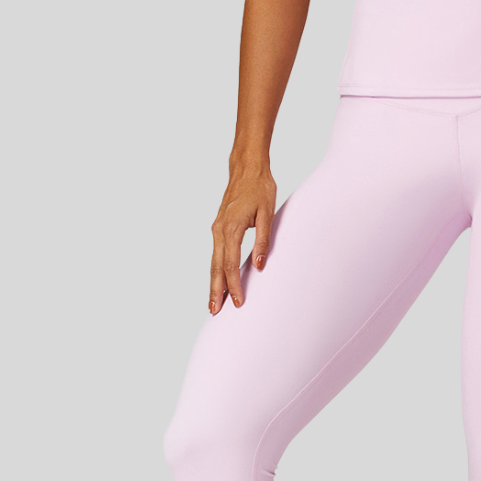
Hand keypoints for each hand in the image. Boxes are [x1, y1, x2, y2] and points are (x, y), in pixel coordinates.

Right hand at [209, 166, 276, 314]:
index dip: (234, 285)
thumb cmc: (260, 189)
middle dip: (216, 291)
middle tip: (215, 312)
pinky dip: (215, 269)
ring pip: (213, 262)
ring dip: (213, 283)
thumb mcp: (267, 214)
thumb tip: (258, 266)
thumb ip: (263, 241)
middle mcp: (219, 230)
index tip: (239, 302)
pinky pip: (215, 253)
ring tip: (213, 303)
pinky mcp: (218, 227)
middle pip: (217, 267)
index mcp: (231, 228)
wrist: (246, 168)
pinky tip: (217, 280)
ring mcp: (216, 228)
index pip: (231, 264)